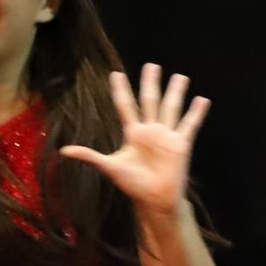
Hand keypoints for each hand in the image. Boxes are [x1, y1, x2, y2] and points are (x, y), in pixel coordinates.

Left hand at [58, 64, 208, 214]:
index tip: (116, 74)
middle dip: (150, 83)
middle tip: (152, 65)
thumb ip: (89, 155)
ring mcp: (167, 136)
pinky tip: (202, 100)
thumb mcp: (110, 167)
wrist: (154, 199)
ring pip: (171, 108)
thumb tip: (63, 150)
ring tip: (180, 77)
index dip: (121, 90)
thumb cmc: (133, 184)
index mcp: (133, 133)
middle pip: (150, 100)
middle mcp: (150, 131)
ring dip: (176, 92)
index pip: (126, 106)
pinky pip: (190, 124)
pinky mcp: (181, 144)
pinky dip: (196, 112)